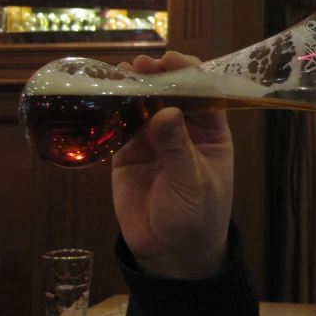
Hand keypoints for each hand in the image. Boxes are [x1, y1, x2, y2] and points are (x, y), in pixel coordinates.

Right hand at [112, 51, 233, 278]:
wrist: (171, 254)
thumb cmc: (197, 218)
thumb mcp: (193, 184)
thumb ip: (178, 150)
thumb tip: (166, 112)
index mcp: (211, 133)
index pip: (204, 95)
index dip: (190, 75)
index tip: (173, 61)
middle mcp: (184, 129)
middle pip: (172, 94)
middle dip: (158, 76)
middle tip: (141, 65)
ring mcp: (155, 139)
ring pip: (144, 105)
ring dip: (133, 88)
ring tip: (120, 74)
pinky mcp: (129, 153)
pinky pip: (121, 126)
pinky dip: (113, 111)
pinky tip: (104, 96)